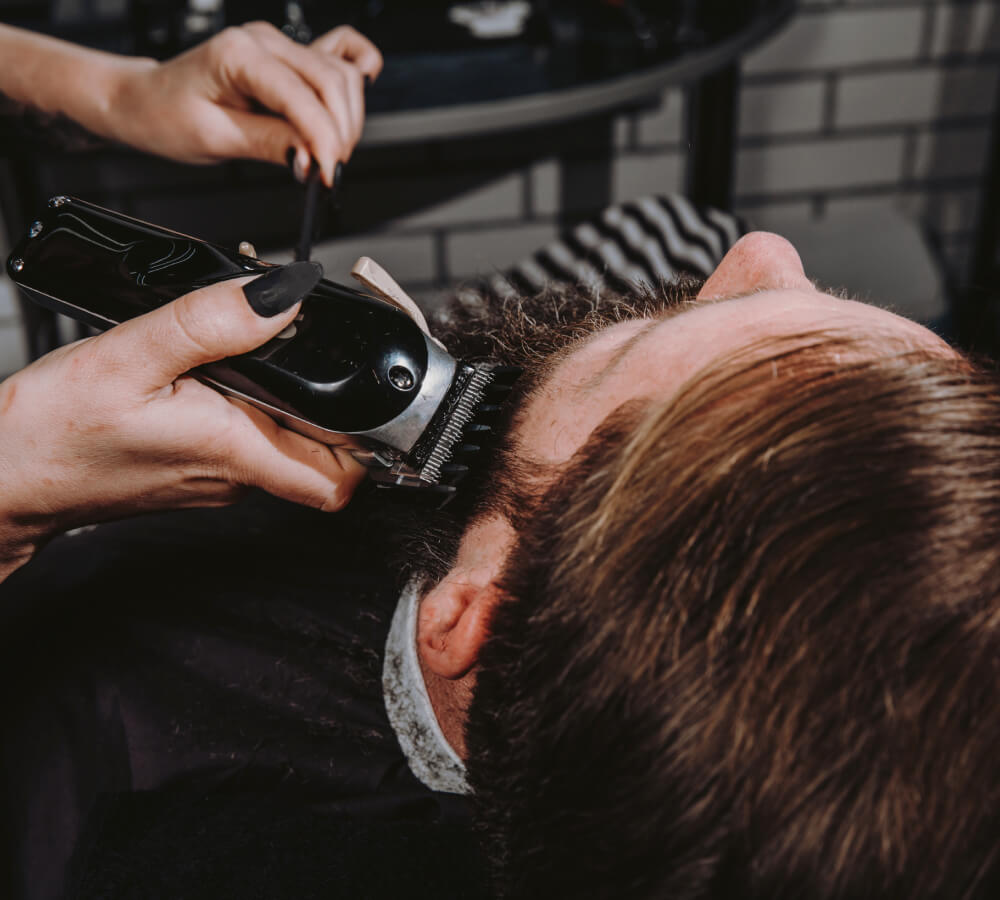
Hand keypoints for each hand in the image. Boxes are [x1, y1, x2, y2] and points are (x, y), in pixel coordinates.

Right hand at [0, 266, 366, 578]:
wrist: (1, 478)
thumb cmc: (49, 434)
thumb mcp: (128, 358)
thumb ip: (210, 324)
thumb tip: (282, 294)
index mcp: (236, 453)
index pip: (343, 475)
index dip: (373, 436)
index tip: (371, 384)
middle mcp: (238, 475)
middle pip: (327, 448)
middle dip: (334, 393)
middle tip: (316, 336)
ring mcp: (219, 475)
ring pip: (288, 437)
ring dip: (291, 389)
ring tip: (264, 333)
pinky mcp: (198, 465)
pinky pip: (250, 433)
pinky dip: (253, 396)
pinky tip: (223, 360)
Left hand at [109, 23, 382, 185]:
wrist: (147, 101)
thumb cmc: (168, 115)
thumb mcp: (215, 139)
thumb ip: (269, 144)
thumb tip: (310, 159)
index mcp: (238, 54)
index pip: (302, 96)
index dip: (324, 140)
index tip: (329, 176)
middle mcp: (264, 41)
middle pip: (333, 80)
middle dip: (340, 132)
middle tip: (329, 172)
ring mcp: (279, 45)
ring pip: (341, 73)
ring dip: (347, 117)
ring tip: (329, 153)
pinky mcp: (288, 58)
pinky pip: (338, 53)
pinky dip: (356, 73)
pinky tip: (358, 94)